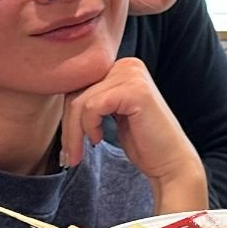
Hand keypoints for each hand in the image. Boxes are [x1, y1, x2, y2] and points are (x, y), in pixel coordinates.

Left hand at [61, 56, 205, 210]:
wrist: (171, 163)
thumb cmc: (143, 142)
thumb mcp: (112, 114)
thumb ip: (94, 98)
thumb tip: (56, 91)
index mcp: (123, 67)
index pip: (79, 84)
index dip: (68, 116)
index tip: (68, 144)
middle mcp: (129, 65)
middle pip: (76, 90)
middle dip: (68, 126)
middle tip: (70, 154)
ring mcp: (132, 75)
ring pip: (80, 101)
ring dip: (75, 132)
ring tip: (80, 152)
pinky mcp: (134, 90)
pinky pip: (92, 107)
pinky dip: (89, 128)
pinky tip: (100, 140)